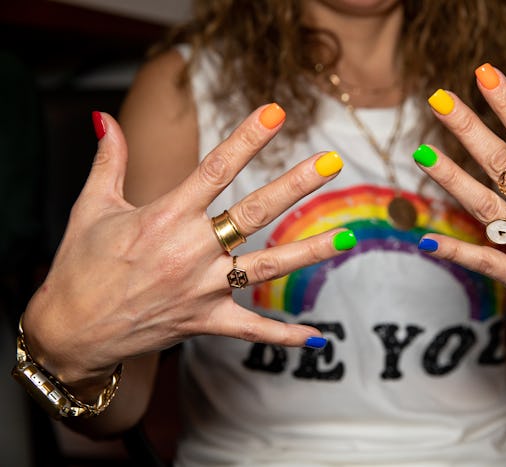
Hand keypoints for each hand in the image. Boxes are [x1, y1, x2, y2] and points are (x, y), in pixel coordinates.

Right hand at [21, 105, 351, 387]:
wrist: (69, 330)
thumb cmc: (80, 265)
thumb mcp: (90, 207)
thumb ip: (107, 161)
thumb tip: (105, 118)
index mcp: (165, 217)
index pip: (216, 168)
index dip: (248, 138)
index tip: (276, 113)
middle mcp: (190, 252)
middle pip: (254, 212)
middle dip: (295, 185)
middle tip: (330, 163)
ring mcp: (202, 290)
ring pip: (267, 267)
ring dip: (310, 251)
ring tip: (348, 236)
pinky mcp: (205, 322)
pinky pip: (252, 329)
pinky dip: (284, 335)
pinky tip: (318, 336)